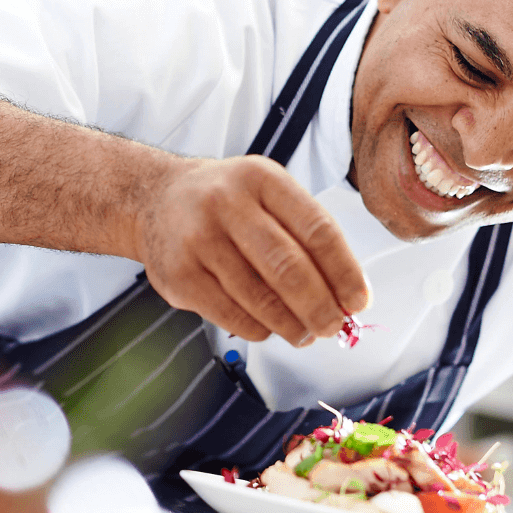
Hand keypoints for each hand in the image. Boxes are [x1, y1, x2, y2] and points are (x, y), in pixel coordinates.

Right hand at [133, 155, 370, 346]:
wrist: (154, 200)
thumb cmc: (226, 202)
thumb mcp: (267, 194)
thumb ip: (305, 234)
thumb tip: (345, 295)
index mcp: (261, 178)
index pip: (316, 229)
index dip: (344, 271)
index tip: (357, 300)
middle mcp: (226, 203)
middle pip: (288, 267)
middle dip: (320, 307)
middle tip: (334, 327)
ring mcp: (198, 239)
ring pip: (260, 298)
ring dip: (291, 325)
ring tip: (304, 333)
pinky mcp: (178, 275)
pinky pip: (231, 315)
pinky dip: (258, 329)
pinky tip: (269, 328)